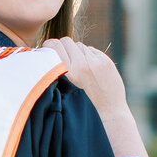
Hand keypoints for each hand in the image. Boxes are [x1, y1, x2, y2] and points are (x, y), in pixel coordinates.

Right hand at [41, 37, 147, 156]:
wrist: (108, 114)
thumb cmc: (82, 106)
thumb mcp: (63, 91)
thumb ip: (56, 72)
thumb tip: (48, 53)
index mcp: (68, 74)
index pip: (54, 45)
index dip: (49, 45)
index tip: (48, 50)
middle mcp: (82, 65)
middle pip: (66, 41)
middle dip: (62, 47)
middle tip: (62, 57)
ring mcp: (95, 62)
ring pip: (79, 45)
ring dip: (76, 52)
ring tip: (78, 67)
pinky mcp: (105, 61)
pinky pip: (92, 50)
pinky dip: (88, 56)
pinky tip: (90, 69)